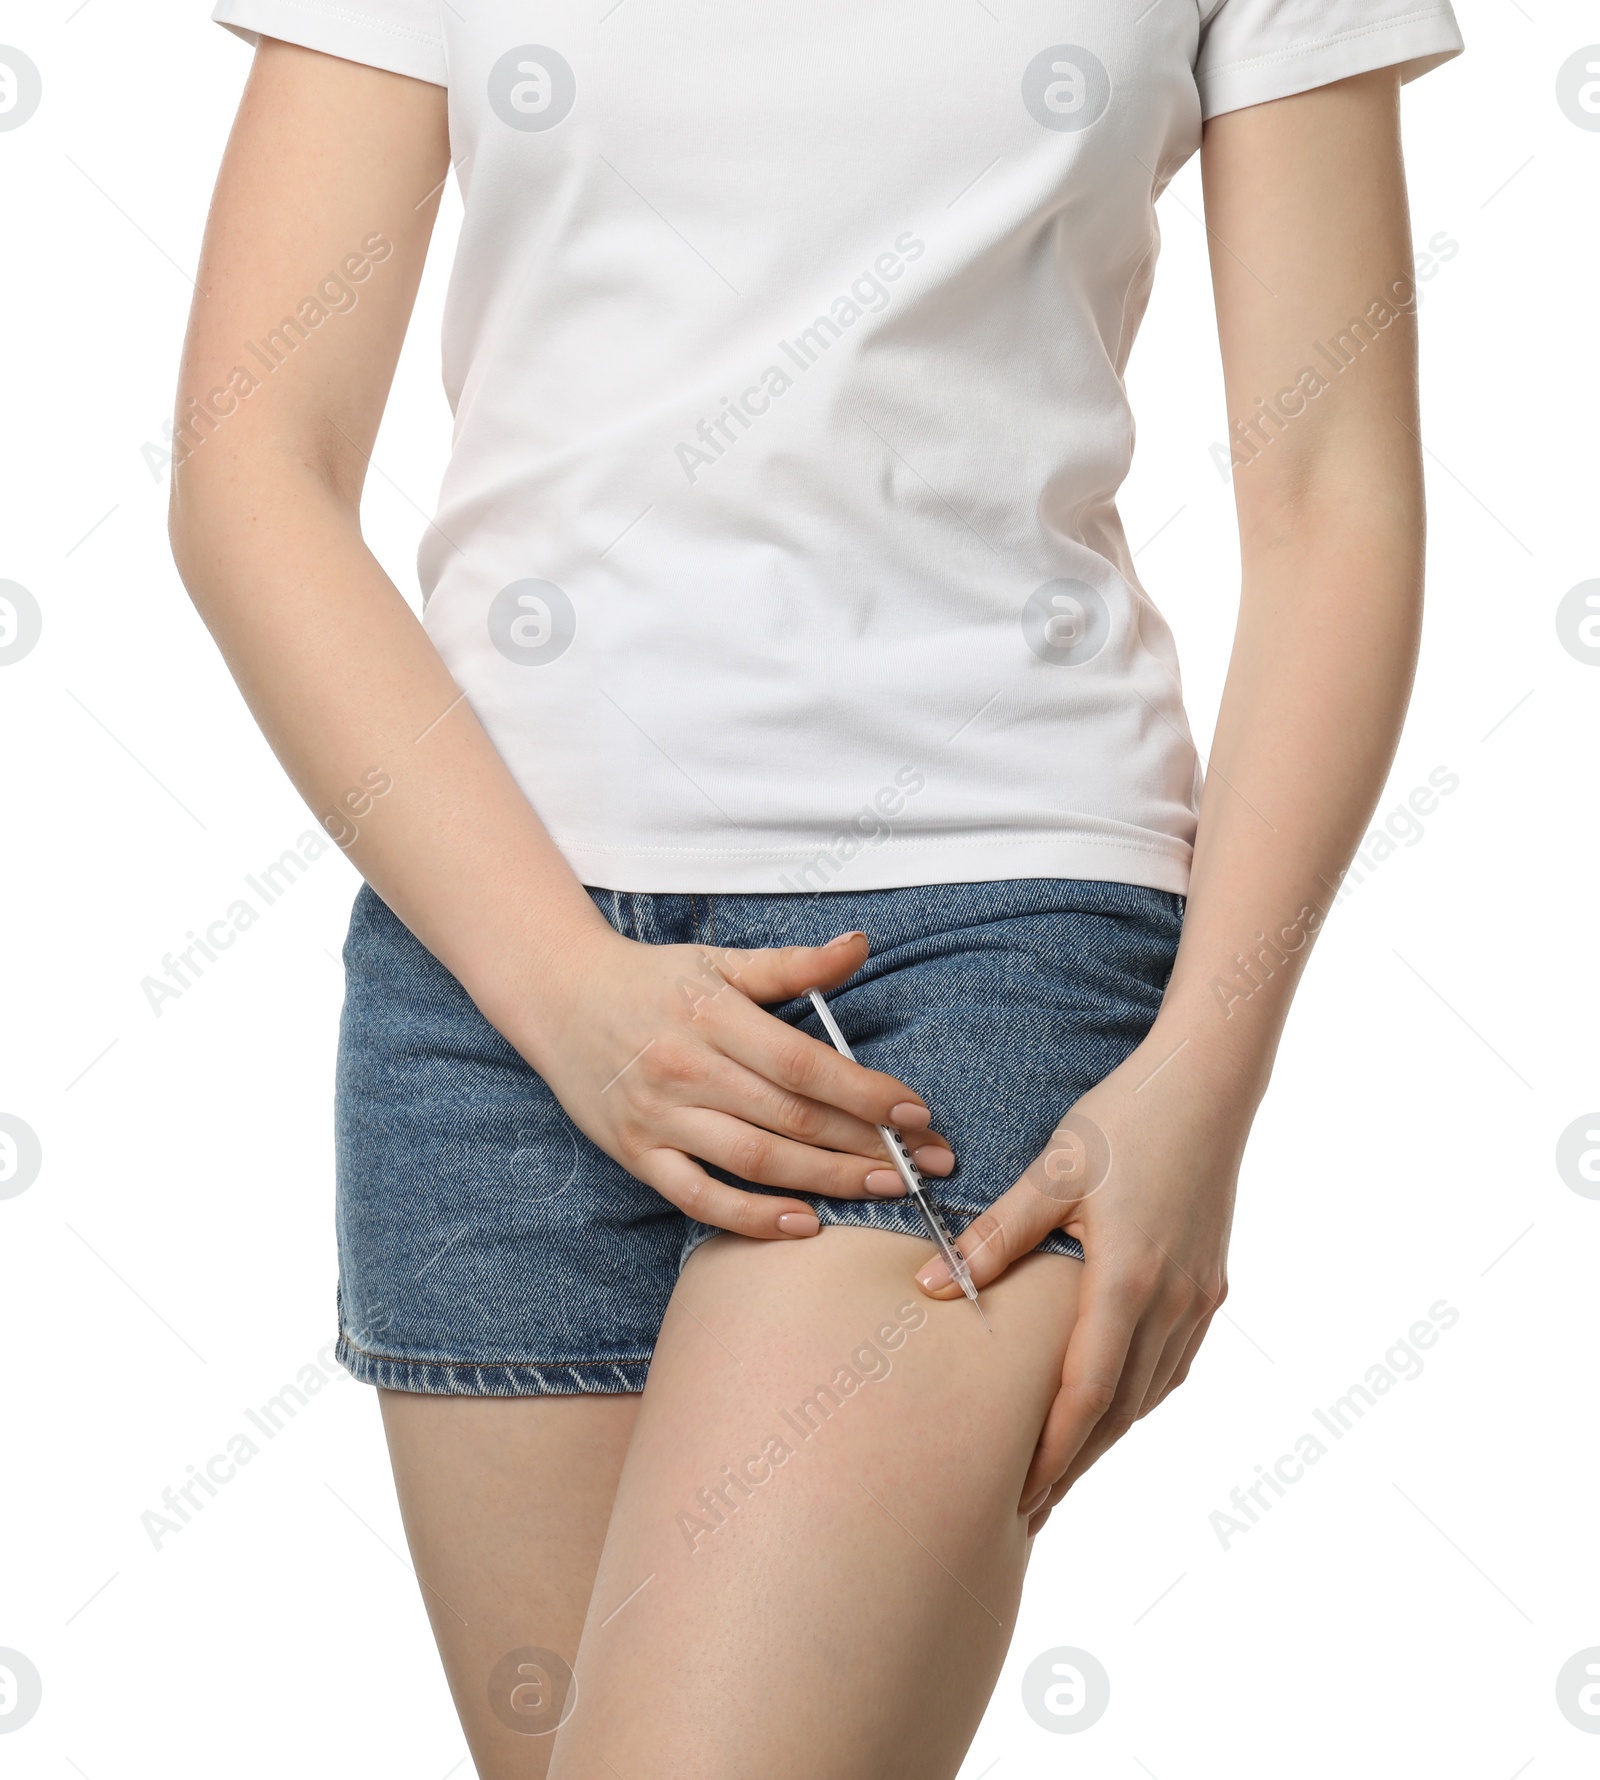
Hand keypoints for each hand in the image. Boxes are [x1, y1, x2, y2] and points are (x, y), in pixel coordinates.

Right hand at [504, 928, 953, 1239]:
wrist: (559, 996)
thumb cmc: (652, 980)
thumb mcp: (720, 962)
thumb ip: (793, 964)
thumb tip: (859, 946)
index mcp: (714, 1016)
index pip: (804, 1064)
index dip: (865, 1093)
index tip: (916, 1113)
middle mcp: (688, 1069)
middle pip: (791, 1119)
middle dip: (867, 1145)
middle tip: (924, 1165)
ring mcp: (660, 1117)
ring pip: (756, 1161)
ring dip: (827, 1182)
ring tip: (884, 1190)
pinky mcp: (637, 1154)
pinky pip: (700, 1196)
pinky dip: (753, 1217)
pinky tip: (804, 1224)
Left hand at [913, 1029, 1241, 1534]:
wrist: (1209, 1081)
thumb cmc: (1126, 1118)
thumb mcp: (1055, 1171)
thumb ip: (997, 1236)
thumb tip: (932, 1288)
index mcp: (1128, 1281)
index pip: (1084, 1395)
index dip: (1050, 1453)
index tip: (1015, 1496)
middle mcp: (1172, 1301)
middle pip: (1120, 1411)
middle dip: (1072, 1464)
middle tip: (1027, 1510)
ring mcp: (1199, 1295)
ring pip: (1151, 1392)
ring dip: (1106, 1436)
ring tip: (1062, 1471)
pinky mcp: (1211, 1280)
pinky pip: (1174, 1361)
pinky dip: (1139, 1395)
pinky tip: (1114, 1403)